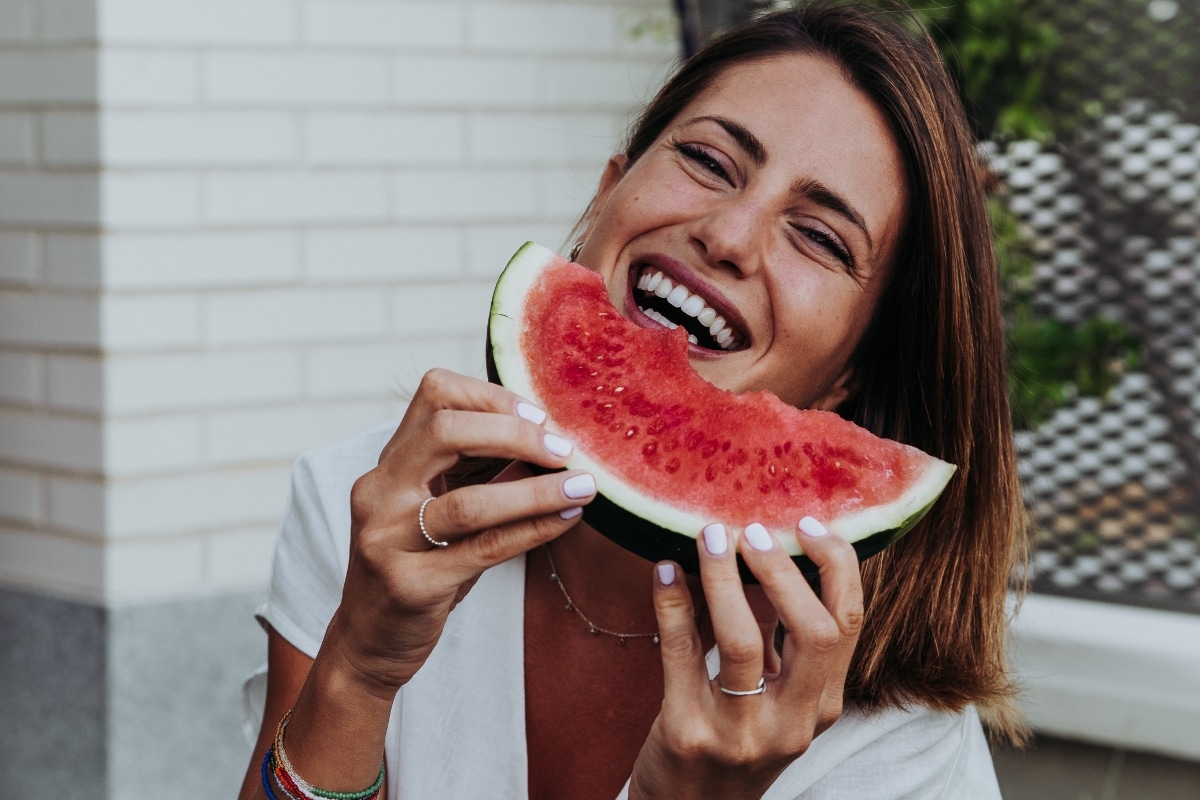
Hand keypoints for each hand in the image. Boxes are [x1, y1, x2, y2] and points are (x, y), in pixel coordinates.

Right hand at [324, 368, 595, 698]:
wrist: (367, 643)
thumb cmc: (416, 566)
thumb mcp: (434, 508)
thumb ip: (474, 470)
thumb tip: (549, 435)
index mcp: (388, 465)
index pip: (434, 394)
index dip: (492, 396)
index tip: (539, 415)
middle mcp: (378, 493)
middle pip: (446, 433)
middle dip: (515, 433)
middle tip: (564, 448)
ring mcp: (387, 540)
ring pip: (469, 502)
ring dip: (537, 490)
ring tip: (583, 486)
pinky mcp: (409, 585)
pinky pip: (484, 549)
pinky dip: (534, 528)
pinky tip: (568, 518)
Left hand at [630, 520, 863, 799]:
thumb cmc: (734, 741)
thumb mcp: (775, 698)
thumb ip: (780, 637)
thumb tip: (769, 552)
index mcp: (823, 706)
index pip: (849, 623)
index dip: (836, 566)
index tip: (807, 525)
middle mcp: (793, 723)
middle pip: (814, 632)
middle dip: (782, 571)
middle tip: (750, 531)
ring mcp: (741, 733)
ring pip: (743, 641)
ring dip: (724, 579)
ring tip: (709, 537)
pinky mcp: (688, 734)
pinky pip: (681, 654)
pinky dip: (672, 604)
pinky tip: (663, 571)